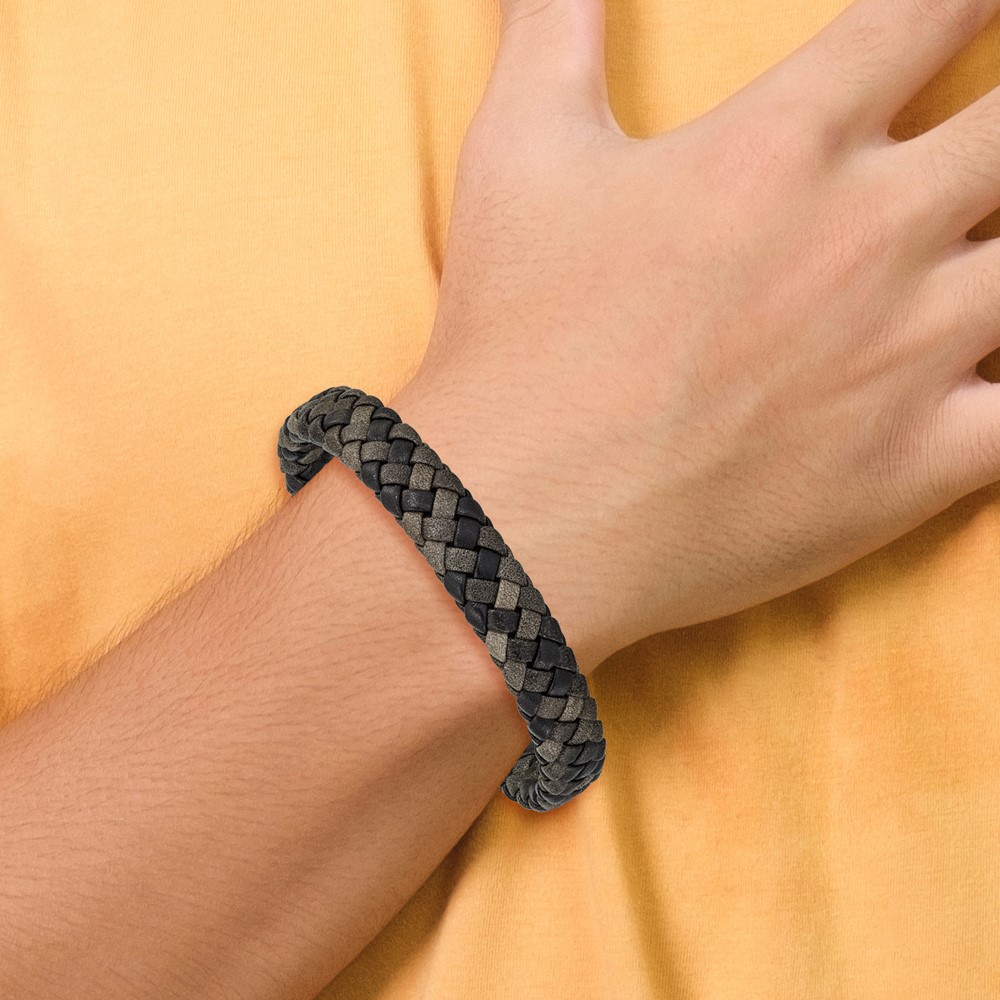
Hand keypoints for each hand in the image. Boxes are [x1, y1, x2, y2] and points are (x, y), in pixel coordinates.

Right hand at [391, 0, 999, 673]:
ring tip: (986, 251)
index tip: (973, 11)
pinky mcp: (916, 465)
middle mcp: (872, 236)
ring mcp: (907, 355)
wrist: (521, 516)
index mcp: (785, 146)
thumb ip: (551, 23)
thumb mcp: (516, 155)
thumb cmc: (515, 340)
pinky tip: (990, 378)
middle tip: (990, 136)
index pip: (932, 12)